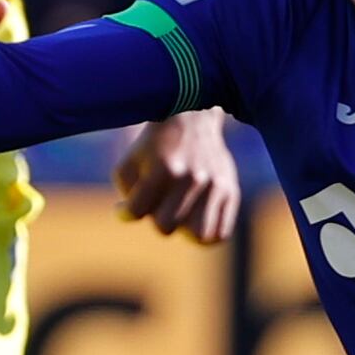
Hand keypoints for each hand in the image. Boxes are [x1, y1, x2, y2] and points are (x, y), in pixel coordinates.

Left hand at [114, 107, 239, 243]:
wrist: (192, 118)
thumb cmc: (155, 145)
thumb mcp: (130, 161)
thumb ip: (127, 192)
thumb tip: (131, 217)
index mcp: (164, 168)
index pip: (136, 211)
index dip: (125, 213)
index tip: (124, 207)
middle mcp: (192, 178)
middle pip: (166, 226)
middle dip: (156, 218)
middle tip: (158, 204)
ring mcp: (214, 186)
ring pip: (199, 236)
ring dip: (184, 231)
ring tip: (179, 217)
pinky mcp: (230, 191)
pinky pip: (220, 233)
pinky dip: (206, 236)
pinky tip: (195, 222)